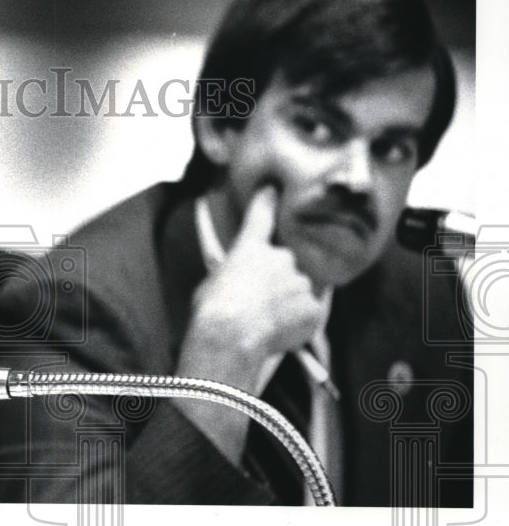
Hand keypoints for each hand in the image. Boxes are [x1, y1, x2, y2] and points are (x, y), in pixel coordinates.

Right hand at [173, 185, 323, 463]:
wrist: (230, 335)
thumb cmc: (211, 311)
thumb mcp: (211, 283)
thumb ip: (230, 274)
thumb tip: (234, 280)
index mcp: (250, 249)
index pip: (260, 217)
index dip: (267, 201)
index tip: (272, 189)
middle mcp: (280, 258)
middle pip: (285, 264)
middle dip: (276, 280)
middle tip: (257, 304)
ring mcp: (300, 282)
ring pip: (298, 290)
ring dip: (287, 303)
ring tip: (266, 324)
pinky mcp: (313, 307)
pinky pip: (309, 313)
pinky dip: (298, 323)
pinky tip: (279, 334)